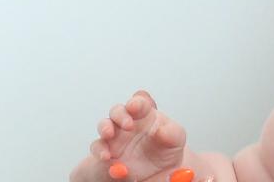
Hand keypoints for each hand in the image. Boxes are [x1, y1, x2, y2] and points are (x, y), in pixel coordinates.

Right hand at [71, 90, 187, 181]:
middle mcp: (127, 122)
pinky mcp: (105, 152)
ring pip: (104, 125)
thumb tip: (162, 131)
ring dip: (105, 128)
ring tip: (109, 134)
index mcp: (145, 114)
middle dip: (120, 114)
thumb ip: (171, 133)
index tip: (135, 106)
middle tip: (128, 124)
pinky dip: (101, 151)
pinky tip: (107, 157)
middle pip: (118, 110)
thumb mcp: (175, 140)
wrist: (155, 171)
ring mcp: (115, 137)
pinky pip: (98, 148)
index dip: (137, 102)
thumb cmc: (164, 150)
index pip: (139, 102)